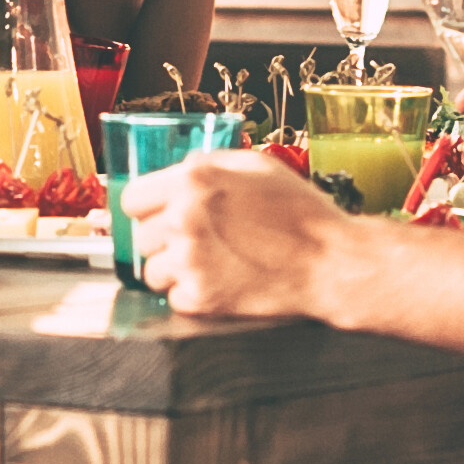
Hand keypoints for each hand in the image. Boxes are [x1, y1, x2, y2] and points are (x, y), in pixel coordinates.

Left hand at [121, 150, 348, 319]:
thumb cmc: (299, 212)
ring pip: (153, 272)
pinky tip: (221, 282)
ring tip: (210, 264)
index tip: (160, 216)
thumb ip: (206, 165)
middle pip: (141, 237)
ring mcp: (190, 261)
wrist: (331, 262)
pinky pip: (175, 298)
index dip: (148, 208)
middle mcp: (184, 218)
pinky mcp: (201, 298)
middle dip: (165, 240)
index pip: (132, 199)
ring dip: (175, 271)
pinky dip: (194, 295)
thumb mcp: (254, 166)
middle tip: (200, 241)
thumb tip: (174, 173)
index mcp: (194, 180)